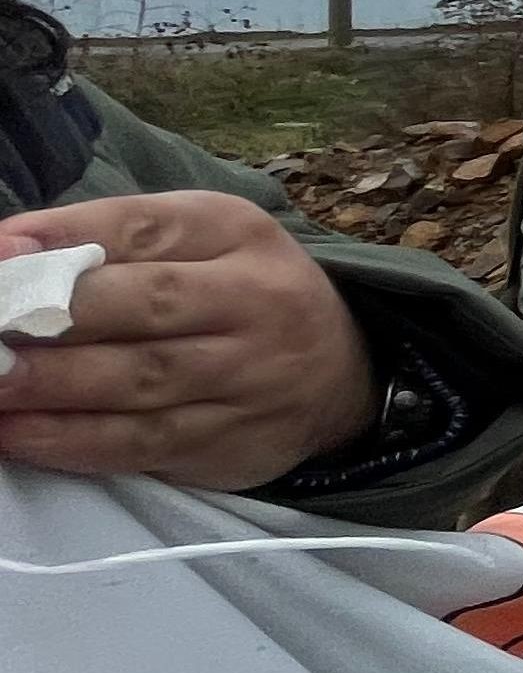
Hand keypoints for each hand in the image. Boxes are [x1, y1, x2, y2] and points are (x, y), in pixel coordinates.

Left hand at [0, 191, 378, 488]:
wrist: (339, 375)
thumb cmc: (237, 294)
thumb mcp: (198, 241)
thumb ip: (108, 240)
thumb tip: (4, 251)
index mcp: (239, 234)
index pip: (146, 228)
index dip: (64, 239)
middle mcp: (257, 303)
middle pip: (149, 305)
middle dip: (52, 316)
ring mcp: (251, 378)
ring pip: (141, 381)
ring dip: (50, 384)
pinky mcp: (232, 442)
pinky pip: (142, 444)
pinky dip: (71, 441)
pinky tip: (16, 433)